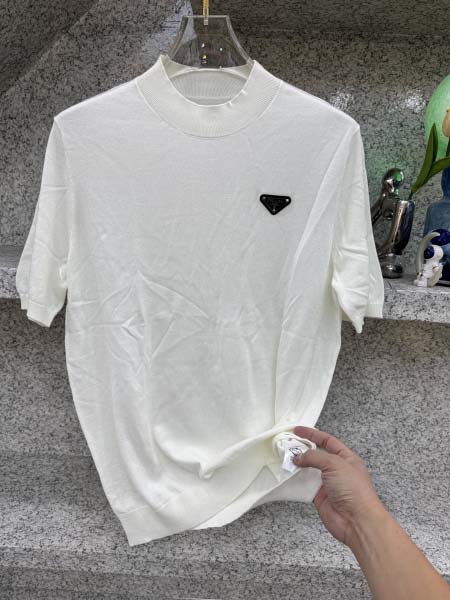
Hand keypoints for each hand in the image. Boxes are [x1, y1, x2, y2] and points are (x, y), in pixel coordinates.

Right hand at [293, 425, 385, 546]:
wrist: (356, 520)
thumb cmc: (353, 490)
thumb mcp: (335, 464)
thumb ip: (315, 457)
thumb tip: (299, 457)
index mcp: (346, 458)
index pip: (327, 441)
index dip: (312, 434)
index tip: (298, 431)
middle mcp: (337, 469)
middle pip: (317, 455)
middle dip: (303, 450)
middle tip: (288, 445)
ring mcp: (328, 483)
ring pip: (309, 470)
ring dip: (298, 465)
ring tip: (284, 458)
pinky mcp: (319, 497)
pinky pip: (305, 486)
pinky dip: (296, 481)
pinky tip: (288, 476)